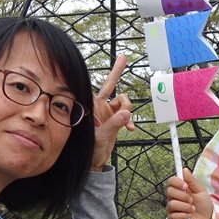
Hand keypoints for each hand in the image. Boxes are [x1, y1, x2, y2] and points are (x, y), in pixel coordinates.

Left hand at [91, 55, 133, 170]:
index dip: (109, 86)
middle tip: (124, 58)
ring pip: (123, 101)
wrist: (95, 160)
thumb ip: (113, 124)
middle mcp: (98, 106)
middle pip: (109, 84)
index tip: (110, 93)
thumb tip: (127, 113)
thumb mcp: (101, 136)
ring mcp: (107, 111)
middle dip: (117, 71)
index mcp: (90, 106)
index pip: (99, 90)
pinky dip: (129, 119)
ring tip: (126, 122)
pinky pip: (126, 113)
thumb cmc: (89, 148)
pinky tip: (130, 128)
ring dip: (128, 108)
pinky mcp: (115, 118)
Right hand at [166, 168, 212, 218]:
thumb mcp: (200, 191)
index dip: (177, 182)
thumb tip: (184, 169)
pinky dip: (184, 216)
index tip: (186, 186)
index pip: (171, 181)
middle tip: (191, 200)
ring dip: (185, 207)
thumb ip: (192, 181)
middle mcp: (173, 198)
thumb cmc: (203, 204)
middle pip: (169, 192)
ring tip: (193, 209)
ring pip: (172, 204)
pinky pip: (173, 216)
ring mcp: (172, 209)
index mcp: (179, 189)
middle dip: (183, 196)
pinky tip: (189, 216)